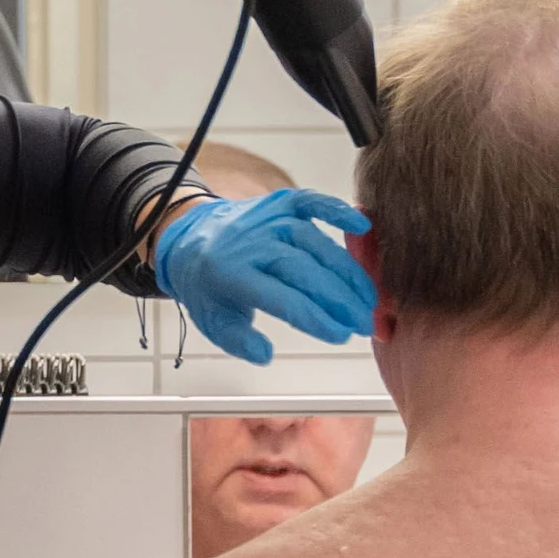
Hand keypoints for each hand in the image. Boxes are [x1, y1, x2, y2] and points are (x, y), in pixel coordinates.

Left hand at [154, 188, 376, 365]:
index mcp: (230, 273)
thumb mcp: (213, 320)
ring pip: (316, 243)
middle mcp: (251, 242)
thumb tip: (264, 354)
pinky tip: (362, 228)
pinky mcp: (281, 203)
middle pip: (306, 271)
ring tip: (367, 299)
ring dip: (347, 271)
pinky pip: (312, 203)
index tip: (341, 336)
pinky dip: (337, 211)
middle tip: (364, 323)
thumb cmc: (208, 284)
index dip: (317, 319)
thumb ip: (238, 341)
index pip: (283, 300)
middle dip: (340, 300)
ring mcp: (268, 219)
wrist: (191, 236)